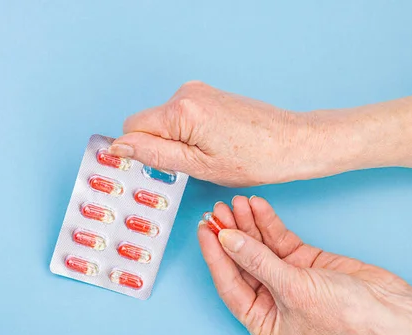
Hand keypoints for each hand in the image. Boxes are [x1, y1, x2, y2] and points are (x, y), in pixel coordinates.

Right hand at [110, 81, 321, 186]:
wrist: (292, 142)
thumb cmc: (253, 159)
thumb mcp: (197, 166)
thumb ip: (153, 154)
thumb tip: (119, 146)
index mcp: (181, 110)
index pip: (131, 128)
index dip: (138, 151)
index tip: (158, 167)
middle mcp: (186, 92)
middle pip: (146, 123)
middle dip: (158, 146)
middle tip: (190, 164)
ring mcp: (198, 90)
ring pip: (163, 121)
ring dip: (174, 141)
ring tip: (207, 154)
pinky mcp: (207, 94)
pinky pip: (180, 116)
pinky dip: (186, 133)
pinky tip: (212, 144)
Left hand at [197, 195, 411, 334]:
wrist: (388, 309)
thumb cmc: (342, 316)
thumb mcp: (291, 287)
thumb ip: (256, 260)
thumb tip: (225, 238)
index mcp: (262, 320)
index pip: (228, 283)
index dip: (214, 255)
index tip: (204, 229)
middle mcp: (270, 299)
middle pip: (241, 261)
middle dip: (230, 234)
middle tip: (217, 211)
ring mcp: (286, 278)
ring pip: (258, 247)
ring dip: (247, 224)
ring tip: (234, 203)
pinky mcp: (302, 261)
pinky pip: (278, 239)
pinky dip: (268, 223)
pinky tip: (256, 206)